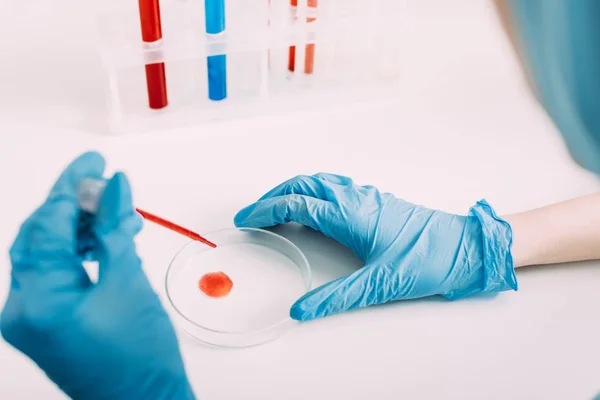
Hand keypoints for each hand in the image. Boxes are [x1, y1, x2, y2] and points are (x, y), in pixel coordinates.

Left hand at [1, 153, 193, 399]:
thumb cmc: (141, 361)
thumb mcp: (130, 283)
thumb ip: (116, 229)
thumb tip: (114, 188)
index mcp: (39, 301)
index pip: (46, 224)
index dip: (71, 187)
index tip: (94, 164)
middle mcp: (22, 309)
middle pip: (40, 235)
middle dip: (73, 204)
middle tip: (104, 182)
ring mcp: (29, 317)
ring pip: (46, 251)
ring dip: (78, 226)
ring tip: (114, 212)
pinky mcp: (44, 320)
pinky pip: (54, 271)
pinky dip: (78, 250)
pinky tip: (104, 238)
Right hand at [234, 173, 517, 320]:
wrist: (463, 247)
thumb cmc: (426, 260)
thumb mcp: (378, 283)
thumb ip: (336, 298)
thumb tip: (302, 310)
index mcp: (349, 214)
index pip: (296, 205)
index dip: (266, 210)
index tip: (247, 218)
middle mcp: (355, 198)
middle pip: (304, 184)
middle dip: (274, 195)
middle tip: (255, 212)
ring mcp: (366, 196)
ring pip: (320, 181)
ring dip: (294, 189)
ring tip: (278, 207)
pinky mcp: (376, 200)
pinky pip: (335, 185)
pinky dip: (314, 190)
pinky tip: (315, 206)